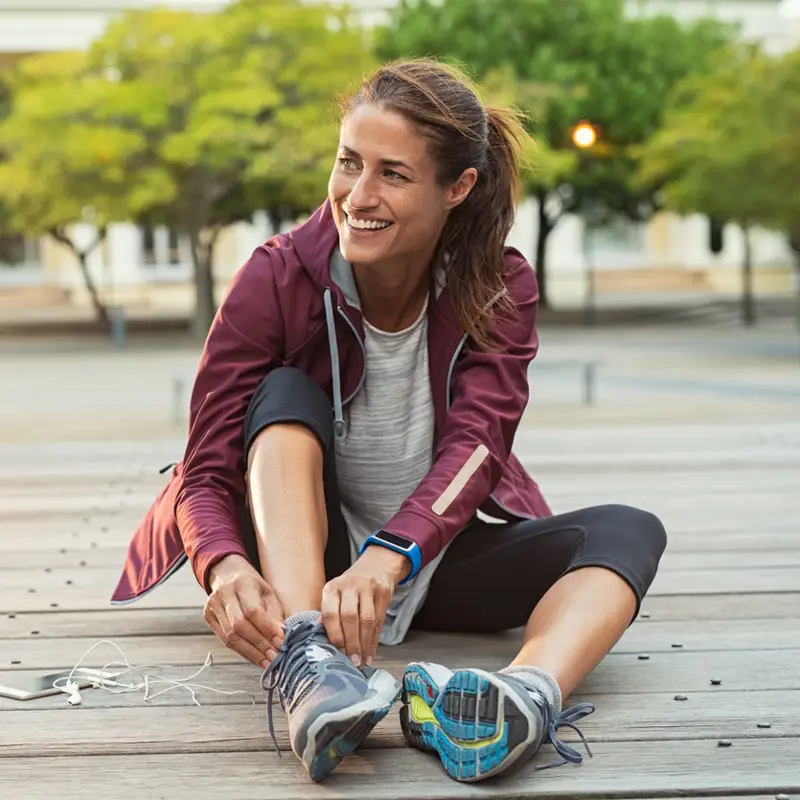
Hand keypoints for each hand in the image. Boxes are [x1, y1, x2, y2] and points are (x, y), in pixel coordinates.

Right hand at [204, 554, 284, 668]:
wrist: (227, 574)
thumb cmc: (253, 585)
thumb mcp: (268, 592)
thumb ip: (274, 613)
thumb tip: (283, 637)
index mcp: (242, 583)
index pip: (252, 610)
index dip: (267, 629)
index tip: (282, 641)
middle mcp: (224, 594)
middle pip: (239, 626)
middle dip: (259, 644)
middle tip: (276, 657)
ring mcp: (212, 606)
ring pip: (230, 636)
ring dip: (251, 653)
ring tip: (267, 662)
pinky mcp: (208, 617)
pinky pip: (225, 640)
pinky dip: (242, 651)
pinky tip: (255, 658)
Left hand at [321, 545, 409, 666]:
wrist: (375, 567)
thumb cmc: (351, 588)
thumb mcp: (336, 595)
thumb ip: (329, 615)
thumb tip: (322, 641)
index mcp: (332, 588)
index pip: (330, 613)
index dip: (334, 635)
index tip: (337, 653)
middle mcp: (349, 585)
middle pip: (350, 617)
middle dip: (351, 643)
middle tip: (352, 661)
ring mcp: (368, 587)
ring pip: (367, 620)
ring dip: (364, 644)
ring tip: (362, 660)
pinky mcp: (383, 592)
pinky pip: (380, 620)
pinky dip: (375, 640)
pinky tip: (371, 652)